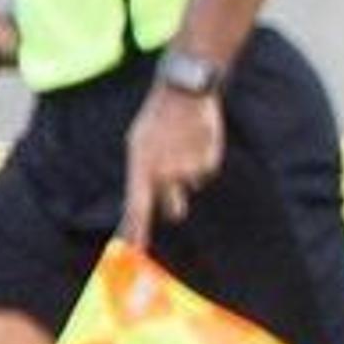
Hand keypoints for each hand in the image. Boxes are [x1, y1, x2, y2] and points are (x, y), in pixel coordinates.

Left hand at [118, 80, 227, 244]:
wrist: (185, 91)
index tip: (136, 252)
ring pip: (190, 187)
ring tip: (183, 145)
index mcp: (141, 168)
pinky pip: (204, 174)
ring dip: (187, 172)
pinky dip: (201, 161)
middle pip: (173, 211)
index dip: (137, 234)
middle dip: (174, 202)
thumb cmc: (156, 120)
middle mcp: (164, 173)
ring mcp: (187, 170)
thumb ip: (141, 177)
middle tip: (173, 177)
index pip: (137, 210)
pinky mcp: (207, 164)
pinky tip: (196, 140)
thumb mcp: (138, 144)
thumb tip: (139, 208)